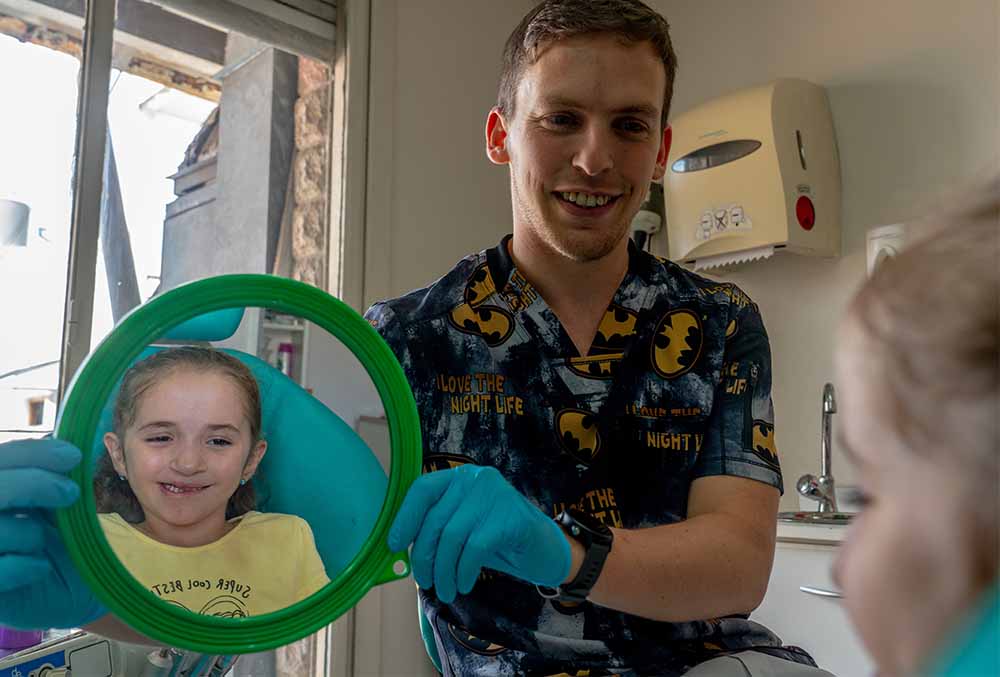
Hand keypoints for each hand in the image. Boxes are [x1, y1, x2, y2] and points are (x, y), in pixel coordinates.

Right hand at [0, 439, 106, 628]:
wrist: (71, 591)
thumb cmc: (61, 540)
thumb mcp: (59, 504)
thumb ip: (55, 476)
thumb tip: (70, 445)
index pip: (1, 457)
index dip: (33, 454)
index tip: (74, 456)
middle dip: (33, 484)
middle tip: (71, 493)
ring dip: (29, 532)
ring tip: (46, 541)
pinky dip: (22, 567)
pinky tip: (40, 567)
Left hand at [388, 465, 569, 602]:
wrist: (543, 548)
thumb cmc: (497, 539)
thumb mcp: (463, 527)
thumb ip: (437, 527)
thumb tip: (398, 546)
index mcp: (459, 476)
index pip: (422, 490)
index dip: (405, 518)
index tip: (394, 545)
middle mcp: (475, 478)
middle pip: (435, 520)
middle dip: (425, 556)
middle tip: (426, 582)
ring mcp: (495, 495)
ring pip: (452, 537)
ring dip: (444, 571)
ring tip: (446, 590)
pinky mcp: (511, 517)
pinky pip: (475, 549)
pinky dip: (464, 571)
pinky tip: (464, 584)